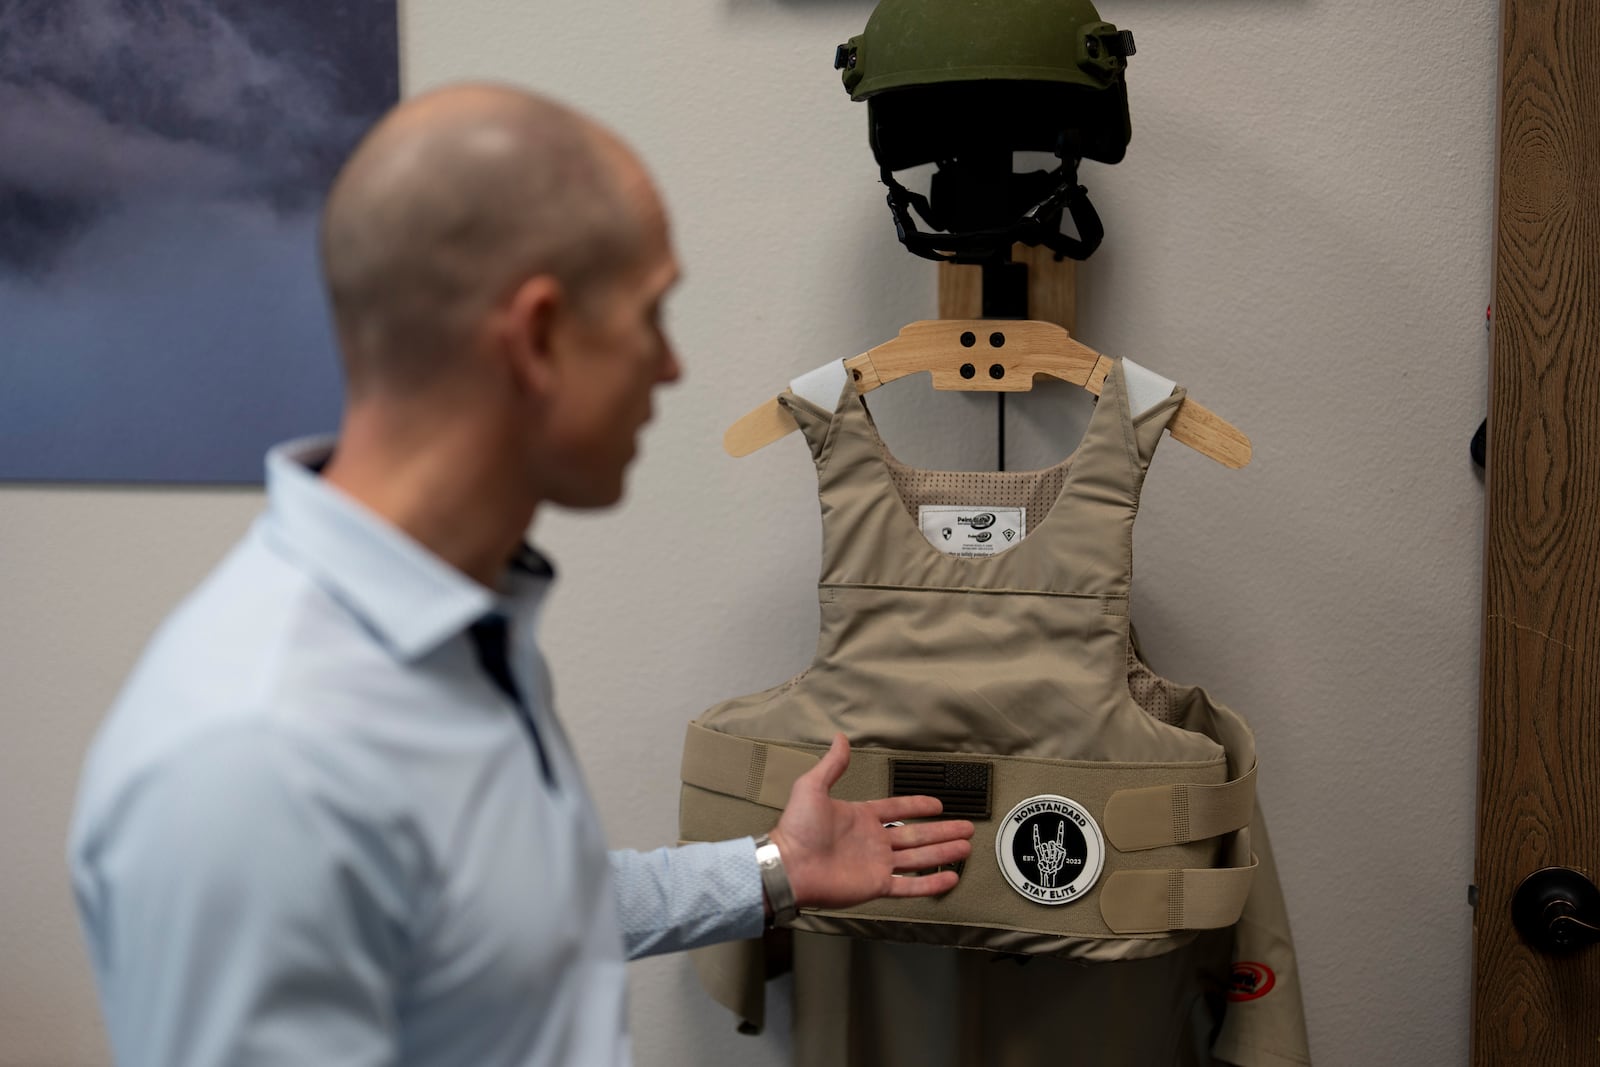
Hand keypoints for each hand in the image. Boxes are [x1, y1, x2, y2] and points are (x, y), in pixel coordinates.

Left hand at [767, 733, 974, 909]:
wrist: (788, 866)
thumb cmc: (795, 829)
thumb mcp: (813, 787)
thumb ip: (832, 764)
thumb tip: (839, 738)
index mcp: (861, 818)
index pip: (898, 809)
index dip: (918, 806)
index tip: (937, 805)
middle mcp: (872, 841)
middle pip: (916, 835)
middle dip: (942, 831)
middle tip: (966, 828)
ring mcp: (876, 864)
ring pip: (919, 858)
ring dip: (943, 853)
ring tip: (965, 849)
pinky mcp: (876, 885)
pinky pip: (909, 885)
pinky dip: (930, 884)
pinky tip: (948, 879)